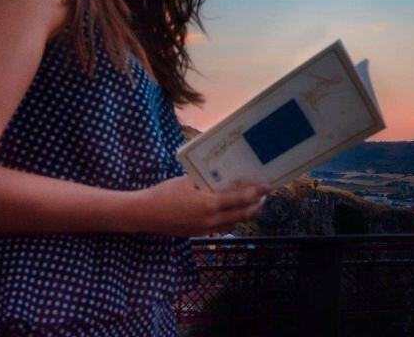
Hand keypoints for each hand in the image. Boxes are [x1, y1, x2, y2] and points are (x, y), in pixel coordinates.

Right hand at [132, 175, 270, 236]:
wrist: (144, 214)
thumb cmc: (165, 193)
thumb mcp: (187, 182)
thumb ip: (207, 182)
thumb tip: (223, 178)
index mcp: (209, 205)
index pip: (240, 199)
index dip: (257, 193)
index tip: (269, 187)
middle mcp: (211, 220)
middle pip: (242, 215)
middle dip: (256, 206)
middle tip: (264, 196)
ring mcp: (205, 229)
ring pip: (233, 223)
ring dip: (245, 215)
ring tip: (252, 204)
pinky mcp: (198, 234)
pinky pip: (221, 227)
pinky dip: (231, 220)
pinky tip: (231, 212)